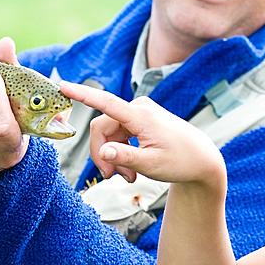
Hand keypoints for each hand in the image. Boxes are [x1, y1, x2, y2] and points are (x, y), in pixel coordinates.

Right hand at [58, 83, 224, 186]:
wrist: (202, 160)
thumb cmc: (181, 162)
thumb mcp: (151, 165)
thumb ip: (125, 158)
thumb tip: (103, 152)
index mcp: (141, 116)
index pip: (106, 103)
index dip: (81, 94)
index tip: (62, 85)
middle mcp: (139, 109)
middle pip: (102, 128)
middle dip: (104, 154)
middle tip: (112, 178)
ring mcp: (139, 113)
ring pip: (109, 134)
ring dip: (113, 156)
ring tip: (127, 177)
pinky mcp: (140, 120)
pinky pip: (119, 134)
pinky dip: (121, 152)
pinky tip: (131, 169)